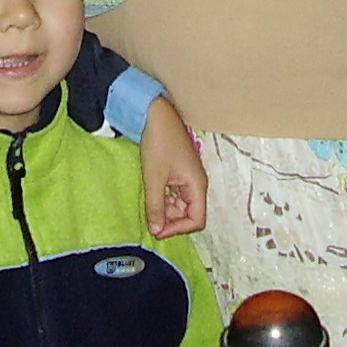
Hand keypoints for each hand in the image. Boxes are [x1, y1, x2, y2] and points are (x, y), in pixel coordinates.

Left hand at [140, 96, 206, 237]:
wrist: (155, 115)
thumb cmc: (158, 144)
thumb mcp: (154, 178)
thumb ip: (156, 206)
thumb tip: (156, 231)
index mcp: (197, 186)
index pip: (196, 220)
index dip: (178, 229)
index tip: (157, 229)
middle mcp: (196, 184)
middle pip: (189, 214)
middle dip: (170, 219)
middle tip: (150, 217)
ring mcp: (188, 178)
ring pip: (181, 205)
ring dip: (166, 209)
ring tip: (149, 203)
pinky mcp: (179, 172)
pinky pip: (175, 194)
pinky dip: (164, 199)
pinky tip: (151, 194)